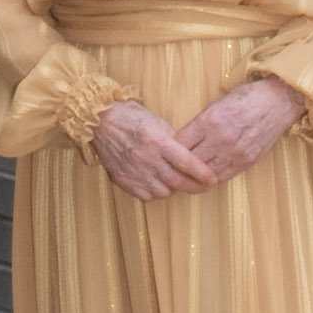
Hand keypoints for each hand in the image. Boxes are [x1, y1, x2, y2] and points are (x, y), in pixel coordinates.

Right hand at [89, 99, 217, 201]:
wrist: (100, 122)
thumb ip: (175, 140)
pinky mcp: (123, 180)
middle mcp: (145, 157)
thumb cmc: (131, 117)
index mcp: (156, 140)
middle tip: (204, 186)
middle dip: (195, 186)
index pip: (186, 162)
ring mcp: (133, 171)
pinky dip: (157, 193)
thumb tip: (192, 156)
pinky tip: (160, 184)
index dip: (202, 173)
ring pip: (164, 192)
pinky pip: (147, 196)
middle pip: (177, 181)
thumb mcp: (158, 122)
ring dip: (175, 190)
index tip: (212, 178)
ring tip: (179, 183)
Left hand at [176, 75, 305, 182]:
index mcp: (209, 121)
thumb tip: (183, 139)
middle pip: (190, 161)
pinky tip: (204, 177)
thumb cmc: (246, 98)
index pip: (180, 143)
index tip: (164, 153)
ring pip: (205, 173)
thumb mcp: (217, 103)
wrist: (278, 101)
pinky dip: (211, 178)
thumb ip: (200, 123)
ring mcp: (234, 153)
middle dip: (177, 166)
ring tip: (184, 178)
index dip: (170, 150)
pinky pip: (222, 176)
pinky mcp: (246, 161)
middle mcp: (220, 139)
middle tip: (168, 170)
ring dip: (193, 176)